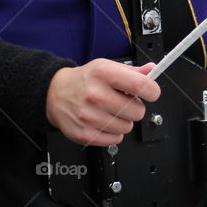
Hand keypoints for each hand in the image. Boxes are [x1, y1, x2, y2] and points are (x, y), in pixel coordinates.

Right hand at [46, 59, 160, 146]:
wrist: (54, 92)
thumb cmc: (85, 80)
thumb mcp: (107, 67)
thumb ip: (132, 71)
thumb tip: (151, 71)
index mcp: (103, 74)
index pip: (141, 85)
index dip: (152, 91)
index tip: (150, 92)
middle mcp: (95, 94)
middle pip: (138, 112)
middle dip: (134, 108)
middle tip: (121, 102)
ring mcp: (89, 116)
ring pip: (128, 127)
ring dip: (123, 121)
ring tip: (109, 111)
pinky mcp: (85, 134)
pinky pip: (116, 139)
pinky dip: (113, 133)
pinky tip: (103, 122)